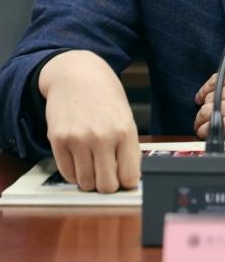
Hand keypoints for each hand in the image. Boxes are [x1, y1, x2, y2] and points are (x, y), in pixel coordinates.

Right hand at [40, 50, 139, 193]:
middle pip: (106, 185)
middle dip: (108, 186)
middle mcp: (102, 137)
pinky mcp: (58, 140)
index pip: (129, 176)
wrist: (77, 75)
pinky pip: (66, 173)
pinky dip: (74, 174)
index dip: (127, 183)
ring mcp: (78, 140)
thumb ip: (128, 146)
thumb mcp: (126, 118)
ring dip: (90, 181)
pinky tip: (79, 162)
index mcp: (125, 132)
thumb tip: (129, 177)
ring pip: (85, 183)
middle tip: (107, 177)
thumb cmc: (106, 97)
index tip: (124, 181)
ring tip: (92, 168)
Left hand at [194, 63, 224, 140]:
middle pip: (210, 97)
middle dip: (205, 108)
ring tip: (202, 127)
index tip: (201, 98)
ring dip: (201, 121)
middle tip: (205, 116)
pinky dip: (206, 131)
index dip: (205, 91)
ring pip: (207, 112)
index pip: (215, 80)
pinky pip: (213, 127)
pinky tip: (206, 134)